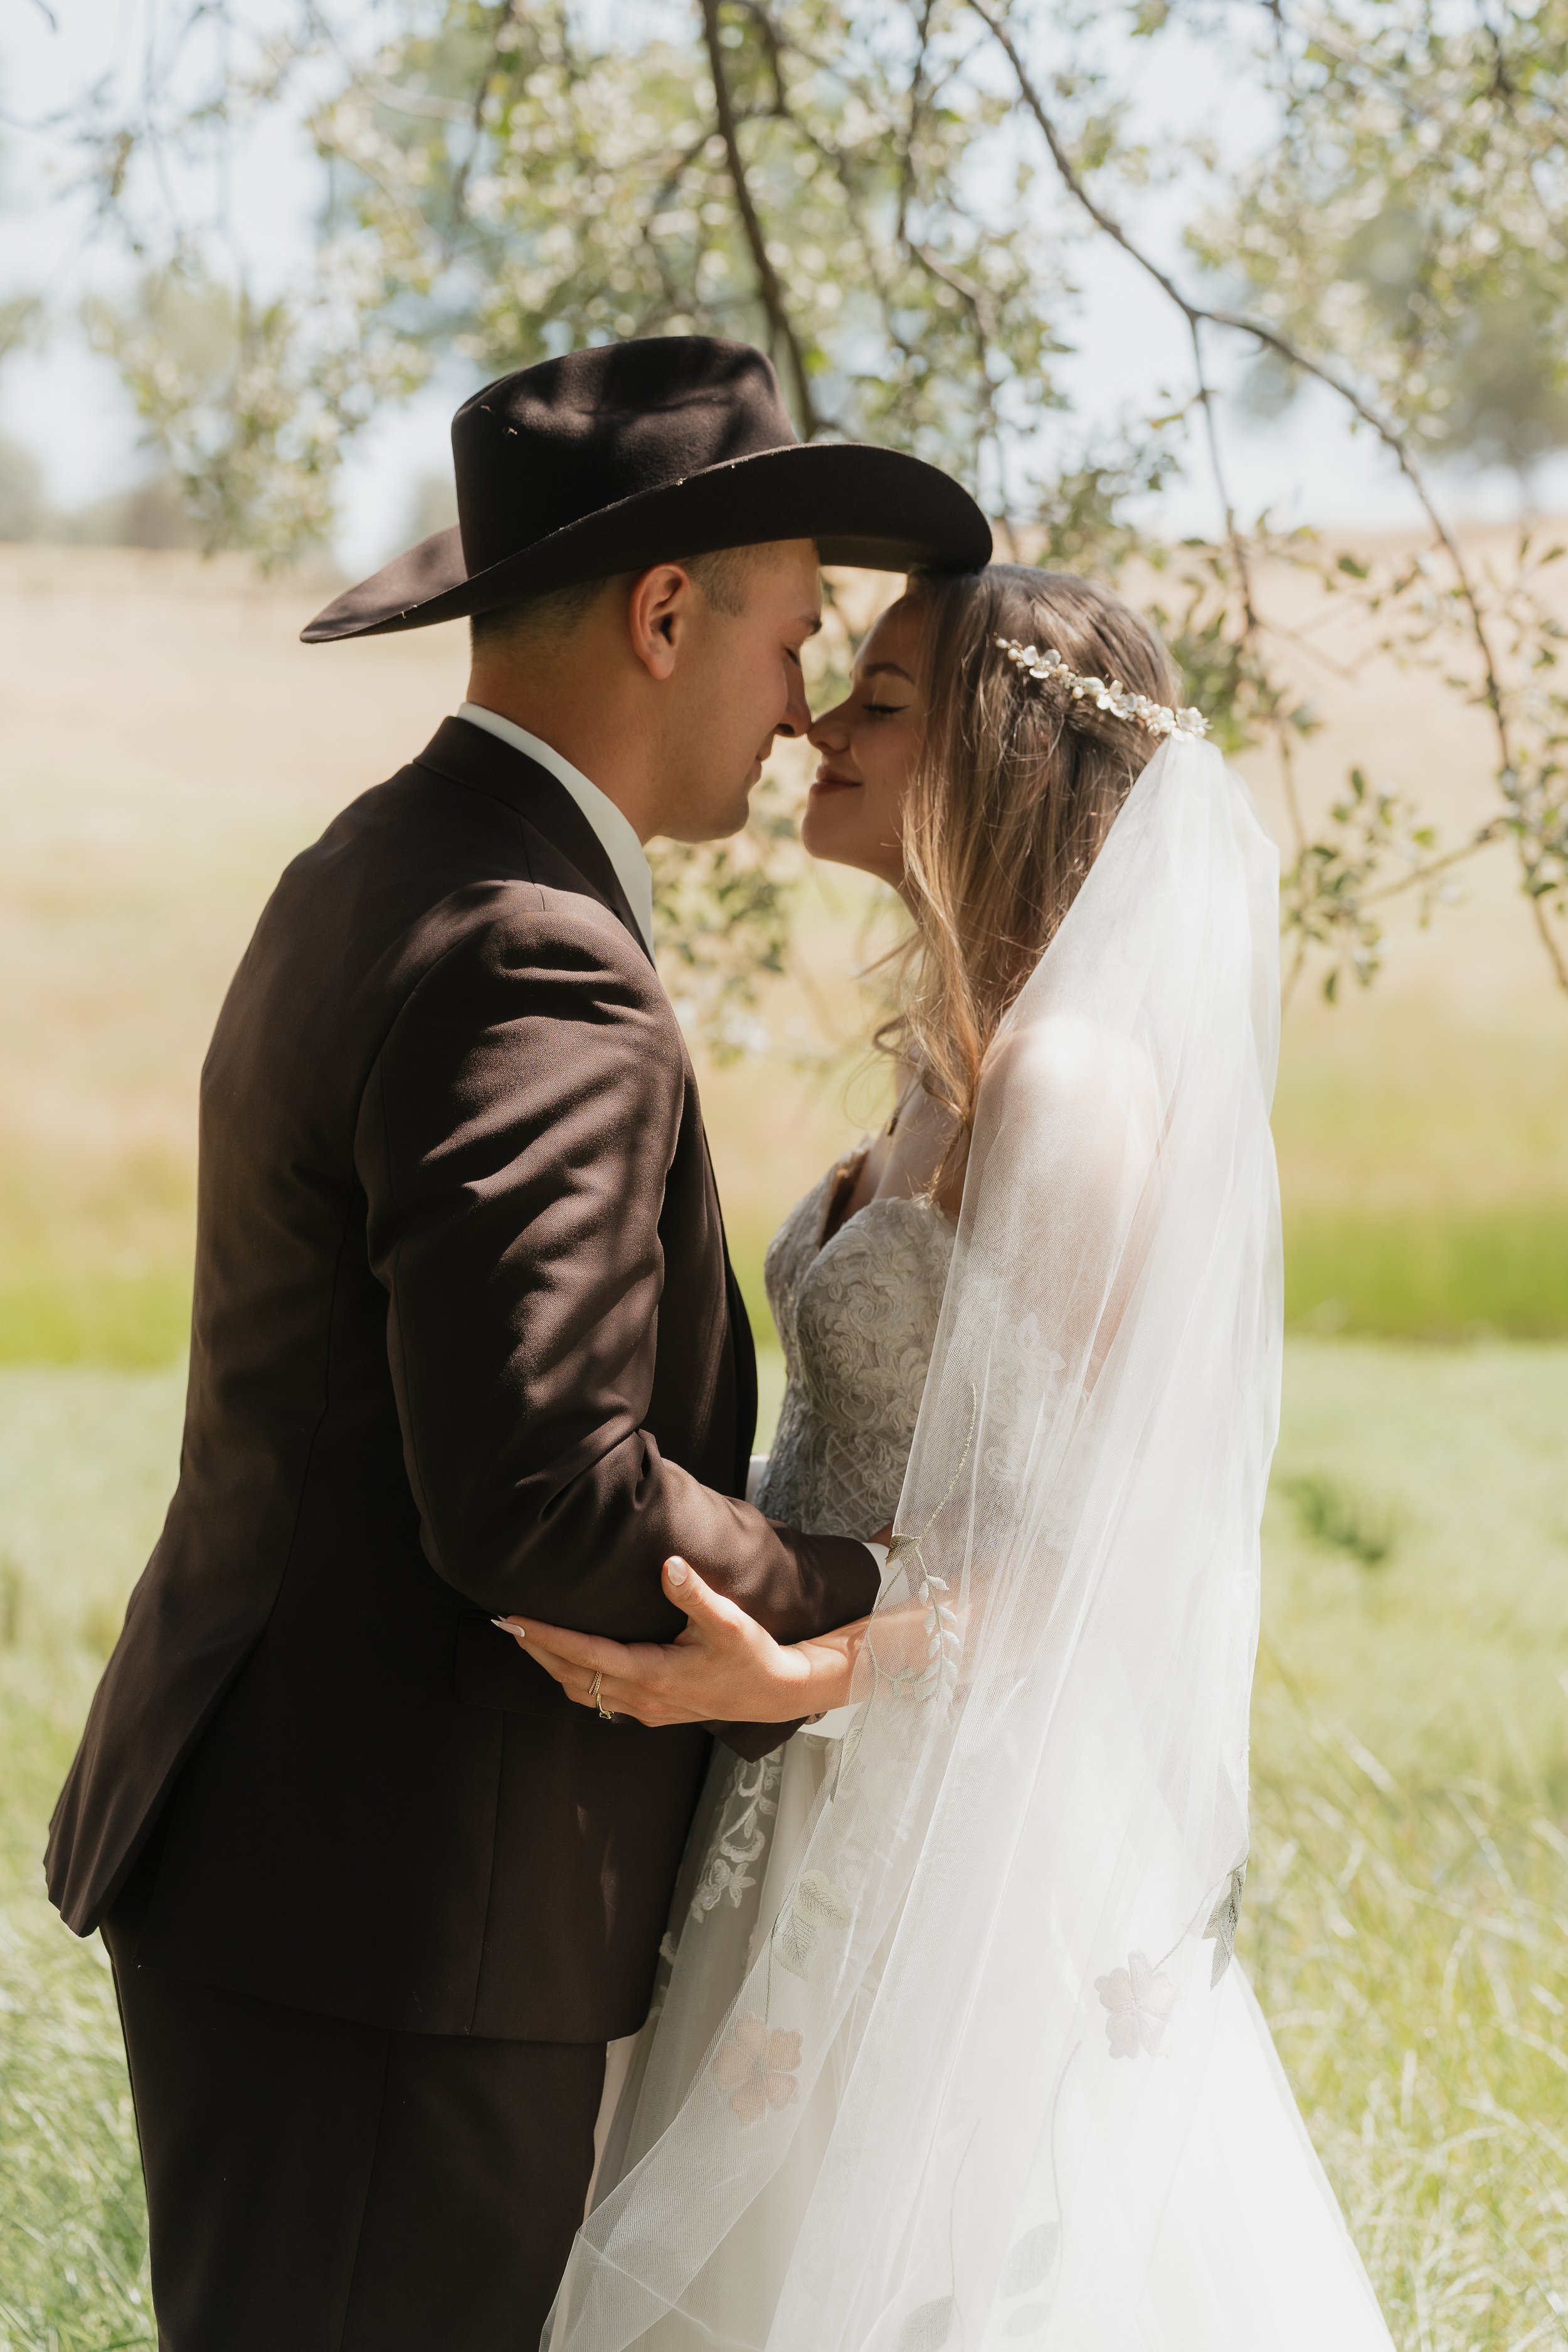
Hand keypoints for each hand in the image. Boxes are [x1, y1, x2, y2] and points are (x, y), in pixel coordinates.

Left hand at [494, 1557, 867, 1728]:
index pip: (587, 1656)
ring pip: (584, 1691)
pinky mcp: (654, 1710)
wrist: (779, 1692)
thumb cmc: (754, 1656)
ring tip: (526, 1640)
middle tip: (504, 1624)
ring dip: (551, 1667)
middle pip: (574, 1676)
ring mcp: (647, 1709)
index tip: (516, 1620)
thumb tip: (669, 1565)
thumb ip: (697, 1595)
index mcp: (655, 1675)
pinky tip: (568, 1662)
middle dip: (537, 1651)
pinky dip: (576, 1679)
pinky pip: (601, 1699)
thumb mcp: (730, 1623)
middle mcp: (644, 1698)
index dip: (547, 1637)